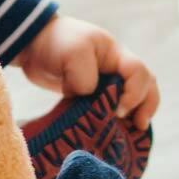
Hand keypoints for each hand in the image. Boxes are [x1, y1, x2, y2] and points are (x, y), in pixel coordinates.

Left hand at [16, 15, 159, 127]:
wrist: (33, 46)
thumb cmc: (55, 42)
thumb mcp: (73, 53)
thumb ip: (84, 77)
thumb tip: (89, 99)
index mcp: (116, 54)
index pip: (139, 73)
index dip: (135, 93)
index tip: (118, 109)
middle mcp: (115, 69)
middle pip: (146, 87)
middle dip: (146, 106)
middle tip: (138, 127)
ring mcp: (105, 83)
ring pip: (132, 100)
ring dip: (134, 116)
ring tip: (130, 135)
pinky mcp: (91, 97)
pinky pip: (110, 110)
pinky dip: (114, 122)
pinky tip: (109, 136)